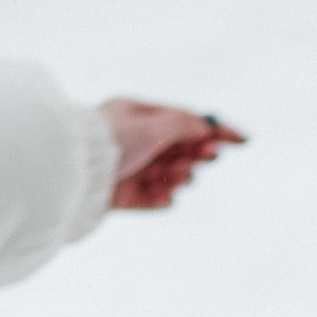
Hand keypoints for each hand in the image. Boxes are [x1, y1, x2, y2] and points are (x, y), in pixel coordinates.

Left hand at [102, 99, 245, 210]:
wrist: (73, 173)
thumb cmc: (108, 141)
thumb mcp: (151, 126)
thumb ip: (182, 125)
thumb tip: (205, 127)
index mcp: (136, 116)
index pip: (183, 121)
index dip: (215, 131)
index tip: (243, 140)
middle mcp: (132, 141)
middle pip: (177, 149)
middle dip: (194, 154)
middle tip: (204, 158)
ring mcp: (125, 169)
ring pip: (165, 175)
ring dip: (178, 176)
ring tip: (178, 176)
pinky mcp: (118, 196)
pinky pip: (147, 199)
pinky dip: (159, 200)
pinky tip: (168, 200)